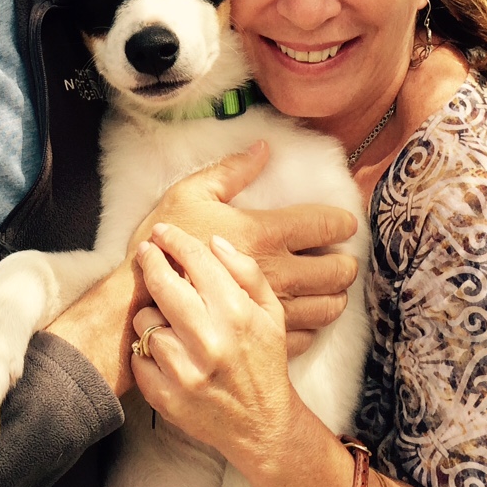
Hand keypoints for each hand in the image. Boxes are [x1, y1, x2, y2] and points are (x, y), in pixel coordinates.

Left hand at [130, 223, 304, 467]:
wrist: (263, 426)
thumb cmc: (264, 362)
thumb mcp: (271, 313)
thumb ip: (246, 272)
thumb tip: (214, 241)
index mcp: (236, 314)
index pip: (195, 260)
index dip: (174, 239)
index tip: (161, 232)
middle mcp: (210, 341)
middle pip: (162, 284)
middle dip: (151, 261)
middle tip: (146, 252)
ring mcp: (185, 372)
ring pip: (145, 322)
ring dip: (152, 316)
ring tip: (169, 322)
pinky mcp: (167, 397)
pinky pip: (138, 358)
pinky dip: (146, 353)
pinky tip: (164, 353)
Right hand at [134, 142, 358, 351]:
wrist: (139, 300)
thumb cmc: (163, 244)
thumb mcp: (191, 193)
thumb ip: (231, 170)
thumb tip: (263, 149)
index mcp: (266, 233)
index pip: (326, 226)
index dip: (343, 222)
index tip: (344, 223)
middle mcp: (278, 272)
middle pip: (337, 271)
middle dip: (346, 262)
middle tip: (341, 256)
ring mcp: (273, 309)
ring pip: (328, 306)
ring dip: (336, 295)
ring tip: (329, 287)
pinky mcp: (262, 337)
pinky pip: (307, 335)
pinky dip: (314, 325)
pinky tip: (306, 315)